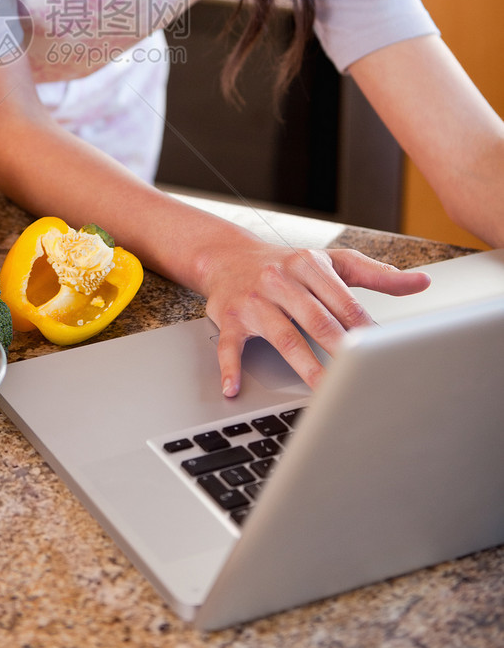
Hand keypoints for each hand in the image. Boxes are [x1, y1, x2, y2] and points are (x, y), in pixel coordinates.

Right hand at [202, 240, 430, 396]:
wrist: (226, 255)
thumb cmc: (286, 264)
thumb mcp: (330, 261)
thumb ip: (376, 274)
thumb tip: (421, 282)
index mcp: (308, 265)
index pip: (344, 302)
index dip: (366, 330)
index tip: (384, 354)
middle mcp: (280, 279)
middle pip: (317, 320)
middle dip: (342, 350)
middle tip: (363, 378)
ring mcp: (254, 299)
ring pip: (283, 337)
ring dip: (305, 367)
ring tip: (325, 393)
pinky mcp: (229, 317)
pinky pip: (229, 346)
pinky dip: (231, 368)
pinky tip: (234, 389)